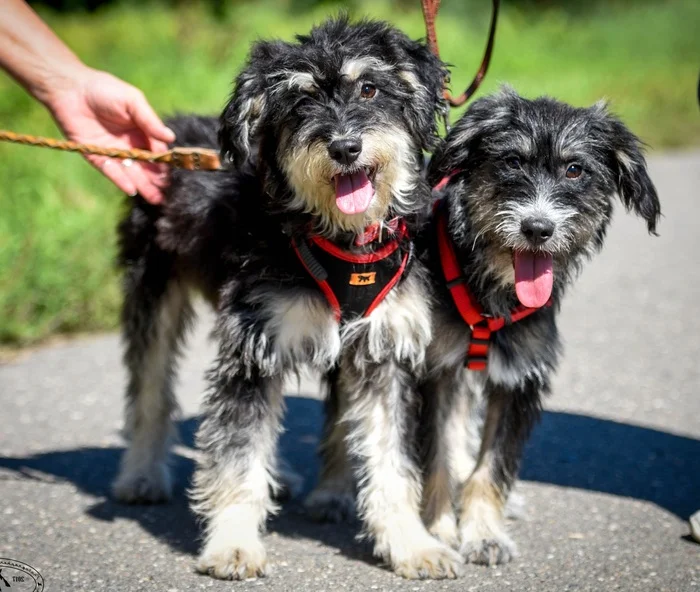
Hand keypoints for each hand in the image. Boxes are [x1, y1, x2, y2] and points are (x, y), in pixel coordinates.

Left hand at [43, 67, 174, 203]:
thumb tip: (171, 138)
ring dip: (144, 186)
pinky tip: (132, 190)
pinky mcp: (96, 157)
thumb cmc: (104, 90)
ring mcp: (113, 152)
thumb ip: (150, 121)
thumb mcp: (132, 101)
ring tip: (156, 199)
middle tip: (169, 194)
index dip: (165, 163)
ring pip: (132, 173)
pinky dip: (121, 181)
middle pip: (147, 167)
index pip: (157, 151)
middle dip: (157, 180)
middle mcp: (130, 144)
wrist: (70, 89)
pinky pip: (111, 172)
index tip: (175, 175)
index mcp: (141, 131)